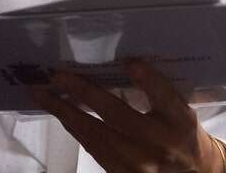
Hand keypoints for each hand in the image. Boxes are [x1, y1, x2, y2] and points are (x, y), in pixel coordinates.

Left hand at [31, 60, 225, 172]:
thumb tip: (125, 64)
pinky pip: (94, 150)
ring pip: (97, 135)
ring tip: (44, 94)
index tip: (131, 62)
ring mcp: (139, 165)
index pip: (165, 97)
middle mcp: (160, 144)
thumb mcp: (180, 109)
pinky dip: (75, 129)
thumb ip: (158, 89)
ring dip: (66, 112)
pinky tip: (62, 115)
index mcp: (179, 121)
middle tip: (57, 76)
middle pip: (118, 116)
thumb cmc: (181, 133)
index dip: (149, 80)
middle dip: (84, 93)